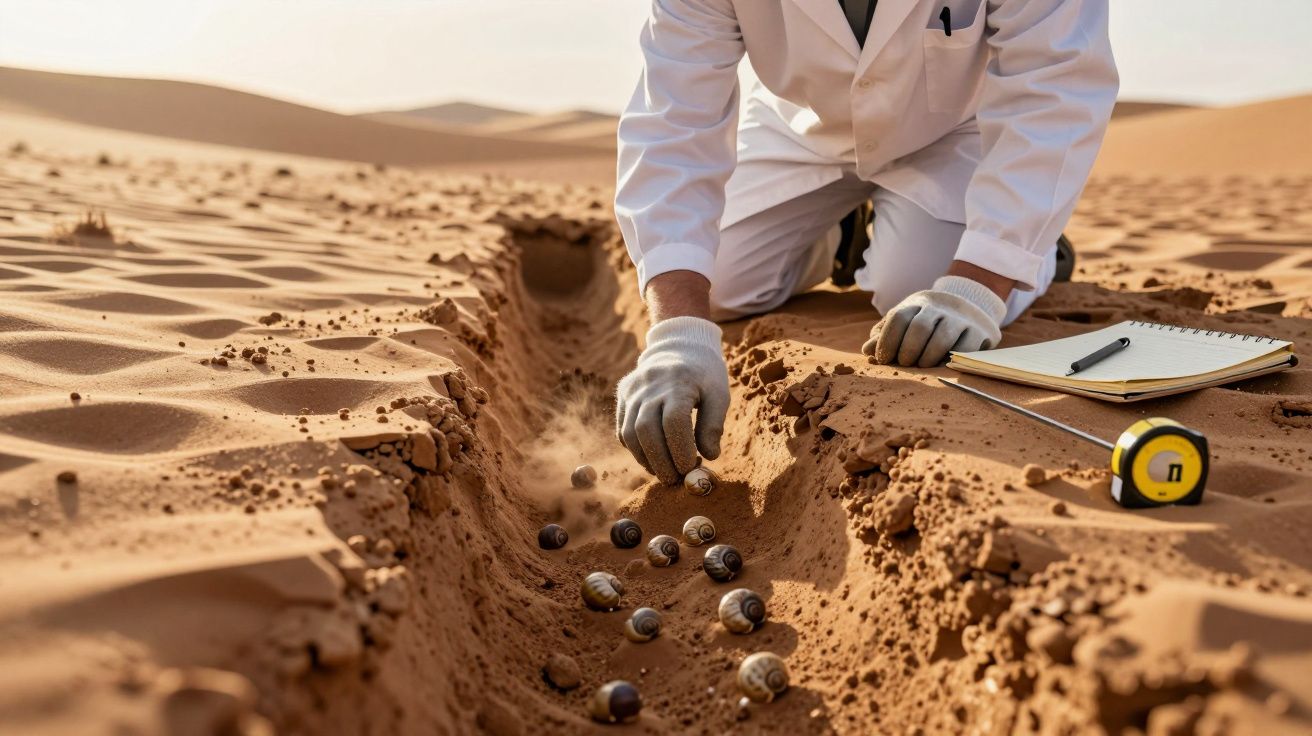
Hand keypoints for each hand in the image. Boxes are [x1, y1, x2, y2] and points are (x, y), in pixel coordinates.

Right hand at [616, 316, 729, 483]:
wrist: (679, 346)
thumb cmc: (704, 375)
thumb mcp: (719, 394)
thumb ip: (714, 425)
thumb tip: (709, 456)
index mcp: (678, 382)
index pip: (674, 422)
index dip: (681, 450)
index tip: (692, 467)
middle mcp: (650, 385)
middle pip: (647, 430)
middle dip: (661, 461)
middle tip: (675, 479)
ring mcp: (633, 390)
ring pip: (629, 433)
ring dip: (645, 460)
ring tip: (664, 472)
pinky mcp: (623, 395)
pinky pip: (622, 429)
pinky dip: (635, 449)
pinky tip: (652, 458)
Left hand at [863, 275, 1007, 366]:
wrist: (967, 304)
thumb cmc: (925, 320)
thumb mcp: (904, 322)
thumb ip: (885, 336)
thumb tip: (867, 351)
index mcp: (916, 304)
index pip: (898, 318)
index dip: (887, 340)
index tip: (882, 359)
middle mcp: (938, 308)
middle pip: (920, 328)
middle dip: (908, 350)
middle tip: (904, 363)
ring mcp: (960, 319)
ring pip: (943, 338)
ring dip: (928, 357)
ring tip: (922, 366)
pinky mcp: (979, 331)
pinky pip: (965, 348)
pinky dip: (951, 360)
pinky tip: (942, 365)